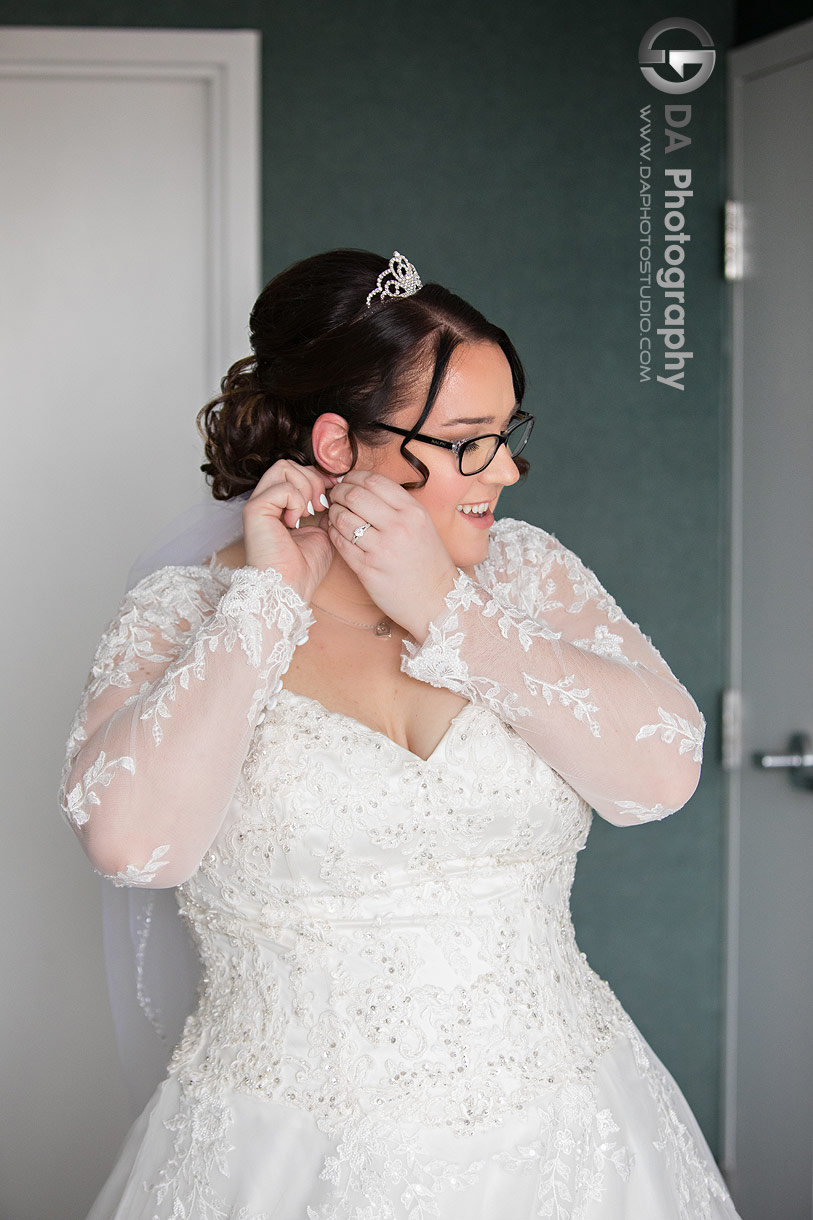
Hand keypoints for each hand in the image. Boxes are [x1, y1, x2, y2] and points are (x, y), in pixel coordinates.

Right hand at [243, 460, 336, 601]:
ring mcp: (258, 504)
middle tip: (319, 505)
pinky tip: (295, 522)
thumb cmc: (303, 568)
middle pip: (288, 464)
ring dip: (305, 487)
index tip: (332, 492)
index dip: (318, 476)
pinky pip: (283, 487)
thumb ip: (326, 511)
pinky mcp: (255, 509)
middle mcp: (265, 501)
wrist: (290, 588)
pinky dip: (296, 500)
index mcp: (278, 506)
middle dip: (312, 478)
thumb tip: (334, 492)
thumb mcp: (322, 533)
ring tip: (308, 512)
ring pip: (284, 467)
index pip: (295, 471)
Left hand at [326, 470, 457, 639]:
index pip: (373, 480)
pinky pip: (340, 542)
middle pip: (354, 495)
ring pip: (343, 517)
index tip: (347, 481)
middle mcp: (398, 526)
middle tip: (335, 496)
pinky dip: (332, 532)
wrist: (437, 600)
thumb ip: (397, 506)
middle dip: (339, 492)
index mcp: (413, 511)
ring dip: (333, 512)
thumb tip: (363, 487)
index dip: (353, 477)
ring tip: (334, 515)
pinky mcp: (368, 568)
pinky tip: (335, 532)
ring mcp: (382, 548)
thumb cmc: (428, 563)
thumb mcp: (422, 525)